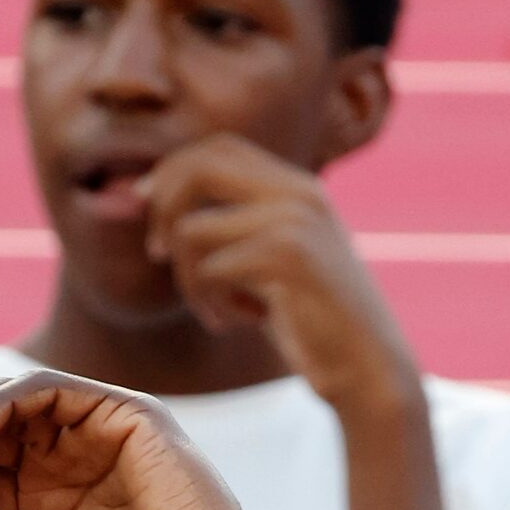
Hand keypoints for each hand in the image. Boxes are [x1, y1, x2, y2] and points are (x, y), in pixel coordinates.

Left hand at [140, 134, 420, 418]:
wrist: (365, 363)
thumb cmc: (308, 321)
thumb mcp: (267, 262)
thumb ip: (228, 228)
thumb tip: (149, 197)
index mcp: (295, 188)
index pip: (219, 147)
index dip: (171, 170)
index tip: (144, 204)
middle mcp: (297, 192)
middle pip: (200, 167)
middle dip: (162, 210)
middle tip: (157, 254)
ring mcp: (294, 220)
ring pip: (190, 231)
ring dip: (188, 281)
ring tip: (219, 310)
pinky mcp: (286, 255)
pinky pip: (207, 270)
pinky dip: (209, 304)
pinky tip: (239, 322)